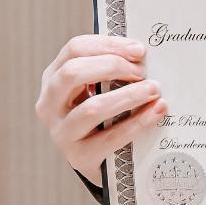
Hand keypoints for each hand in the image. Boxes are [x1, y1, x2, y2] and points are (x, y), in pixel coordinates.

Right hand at [34, 34, 165, 186]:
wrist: (99, 159)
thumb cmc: (101, 114)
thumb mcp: (96, 87)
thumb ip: (111, 68)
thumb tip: (141, 54)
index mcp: (53, 77)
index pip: (74, 49)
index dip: (108, 45)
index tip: (138, 49)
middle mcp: (49, 104)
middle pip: (73, 73)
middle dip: (112, 66)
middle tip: (141, 70)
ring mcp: (61, 132)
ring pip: (92, 108)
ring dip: (128, 96)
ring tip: (153, 89)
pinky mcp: (79, 156)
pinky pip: (111, 137)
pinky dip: (137, 122)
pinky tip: (156, 112)